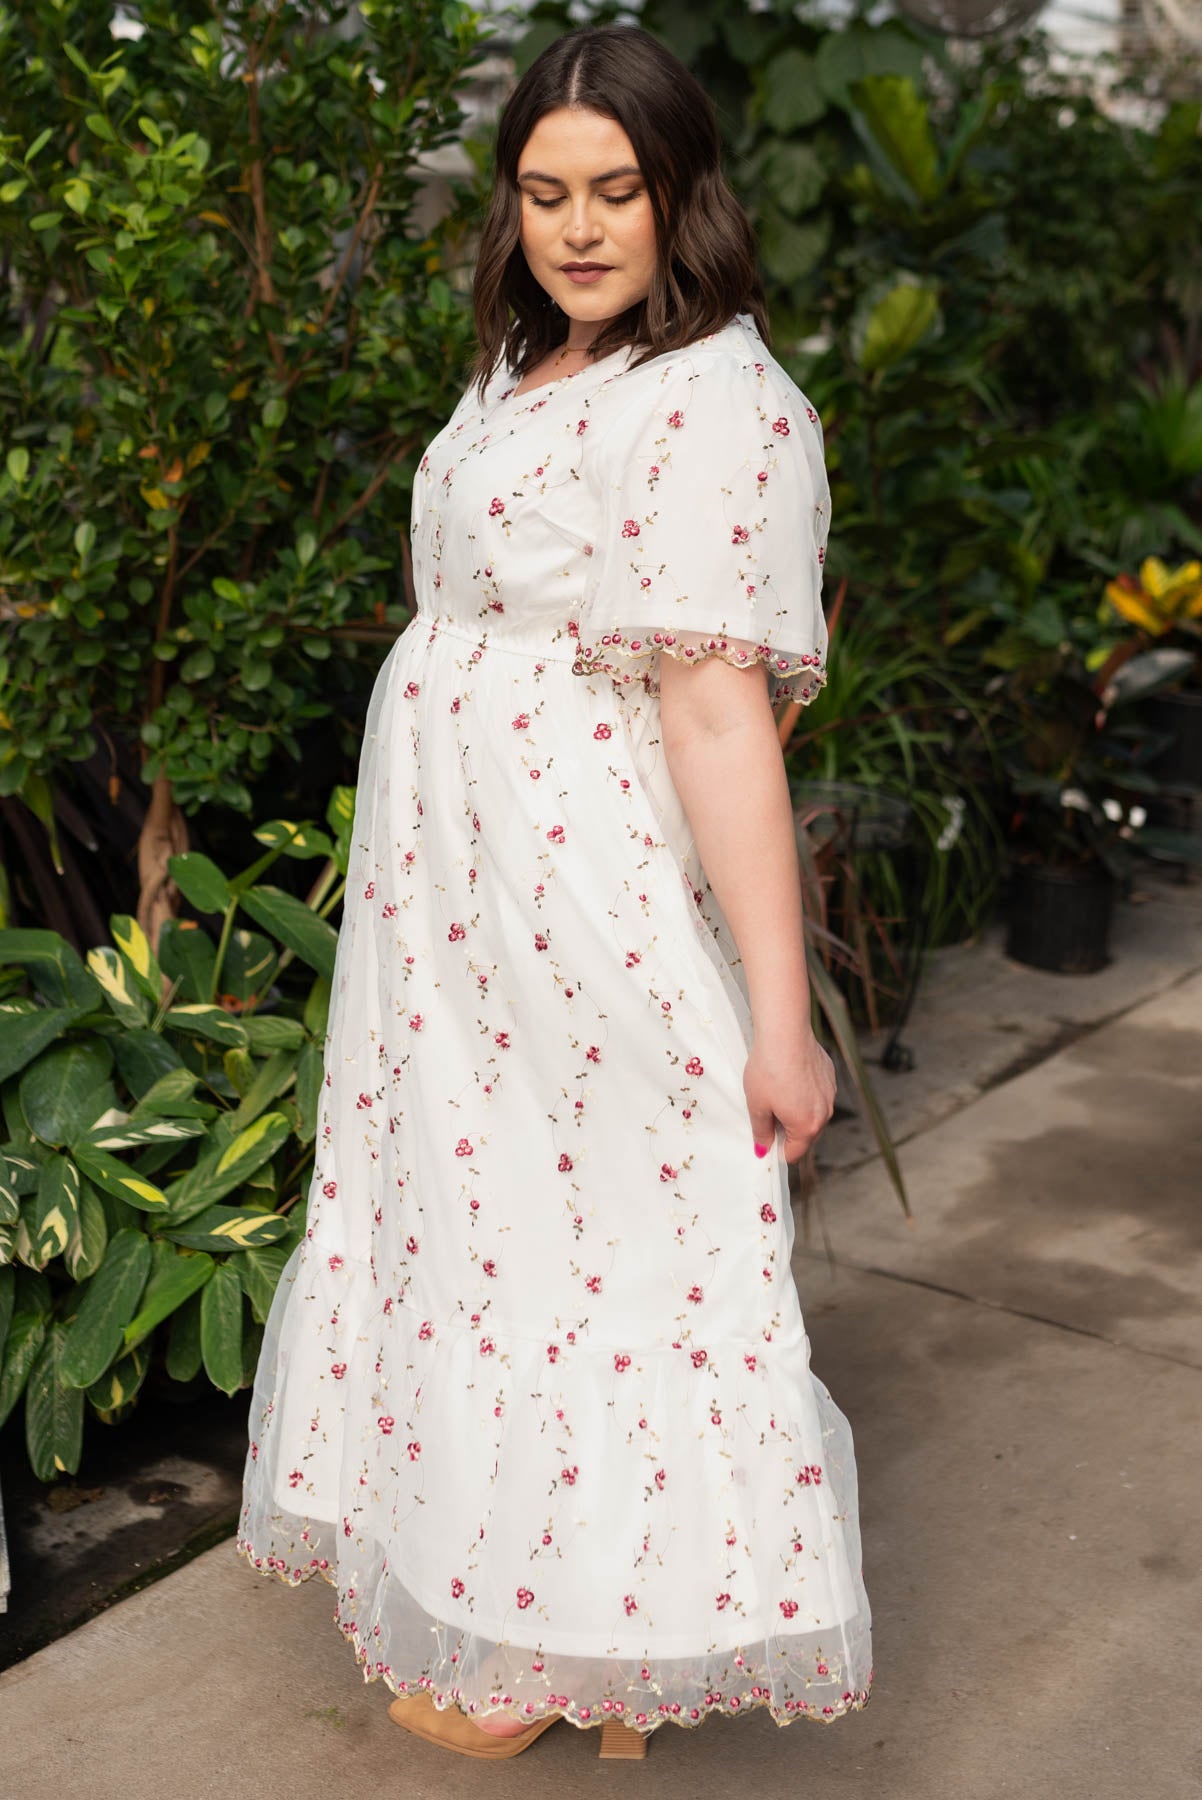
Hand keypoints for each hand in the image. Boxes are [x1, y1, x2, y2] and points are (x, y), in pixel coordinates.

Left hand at [744, 1028, 836, 1164]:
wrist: (785, 1033)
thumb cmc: (769, 1070)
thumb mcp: (757, 1106)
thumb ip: (761, 1132)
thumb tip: (762, 1149)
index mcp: (807, 1127)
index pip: (793, 1154)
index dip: (776, 1151)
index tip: (764, 1141)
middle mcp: (825, 1114)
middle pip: (805, 1135)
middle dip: (786, 1131)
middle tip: (766, 1114)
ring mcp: (830, 1095)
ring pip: (812, 1114)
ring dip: (796, 1112)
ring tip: (776, 1093)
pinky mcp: (829, 1077)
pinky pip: (817, 1095)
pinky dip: (804, 1093)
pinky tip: (788, 1078)